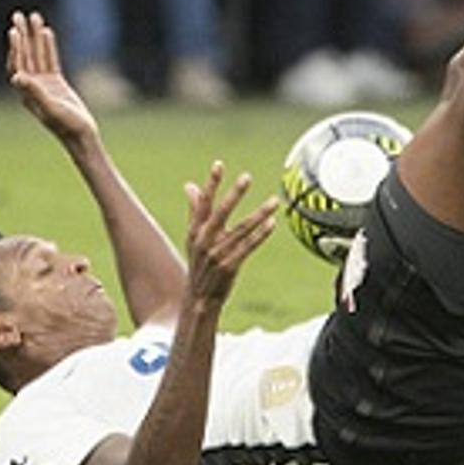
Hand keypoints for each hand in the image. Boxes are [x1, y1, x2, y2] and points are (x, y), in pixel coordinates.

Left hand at [6, 10, 98, 142]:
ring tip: (34, 16)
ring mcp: (44, 84)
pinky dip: (48, 46)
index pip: (17, 65)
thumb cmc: (66, 125)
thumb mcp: (50, 107)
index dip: (15, 48)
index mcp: (26, 93)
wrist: (81, 136)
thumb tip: (16, 77)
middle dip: (21, 35)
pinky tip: (47, 32)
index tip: (15, 31)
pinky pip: (50, 60)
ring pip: (37, 55)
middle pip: (24, 56)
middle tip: (18, 15)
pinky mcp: (56, 83)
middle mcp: (32, 86)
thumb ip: (34, 92)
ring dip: (34, 37)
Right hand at [181, 162, 277, 306]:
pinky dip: (260, 235)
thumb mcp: (194, 237)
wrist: (199, 299)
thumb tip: (189, 185)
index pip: (203, 203)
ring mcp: (217, 254)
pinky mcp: (229, 267)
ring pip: (241, 229)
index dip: (211, 183)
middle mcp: (204, 241)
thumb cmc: (199, 263)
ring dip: (259, 214)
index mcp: (194, 231)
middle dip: (234, 194)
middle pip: (221, 212)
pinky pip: (248, 247)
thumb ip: (194, 210)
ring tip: (274, 201)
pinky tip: (272, 224)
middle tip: (247, 176)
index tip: (219, 164)